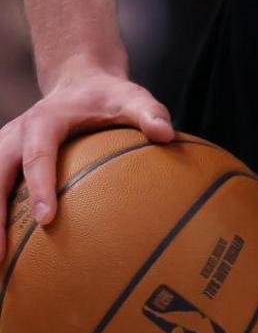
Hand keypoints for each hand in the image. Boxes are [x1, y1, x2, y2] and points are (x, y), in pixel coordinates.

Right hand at [0, 68, 171, 254]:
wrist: (80, 80)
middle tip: (1, 251)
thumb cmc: (109, 96)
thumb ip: (150, 113)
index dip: (39, 186)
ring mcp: (5, 144)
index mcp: (45, 121)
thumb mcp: (133, 98)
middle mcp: (17, 133)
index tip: (46, 219)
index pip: (37, 156)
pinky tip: (1, 243)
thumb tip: (167, 135)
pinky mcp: (3, 156)